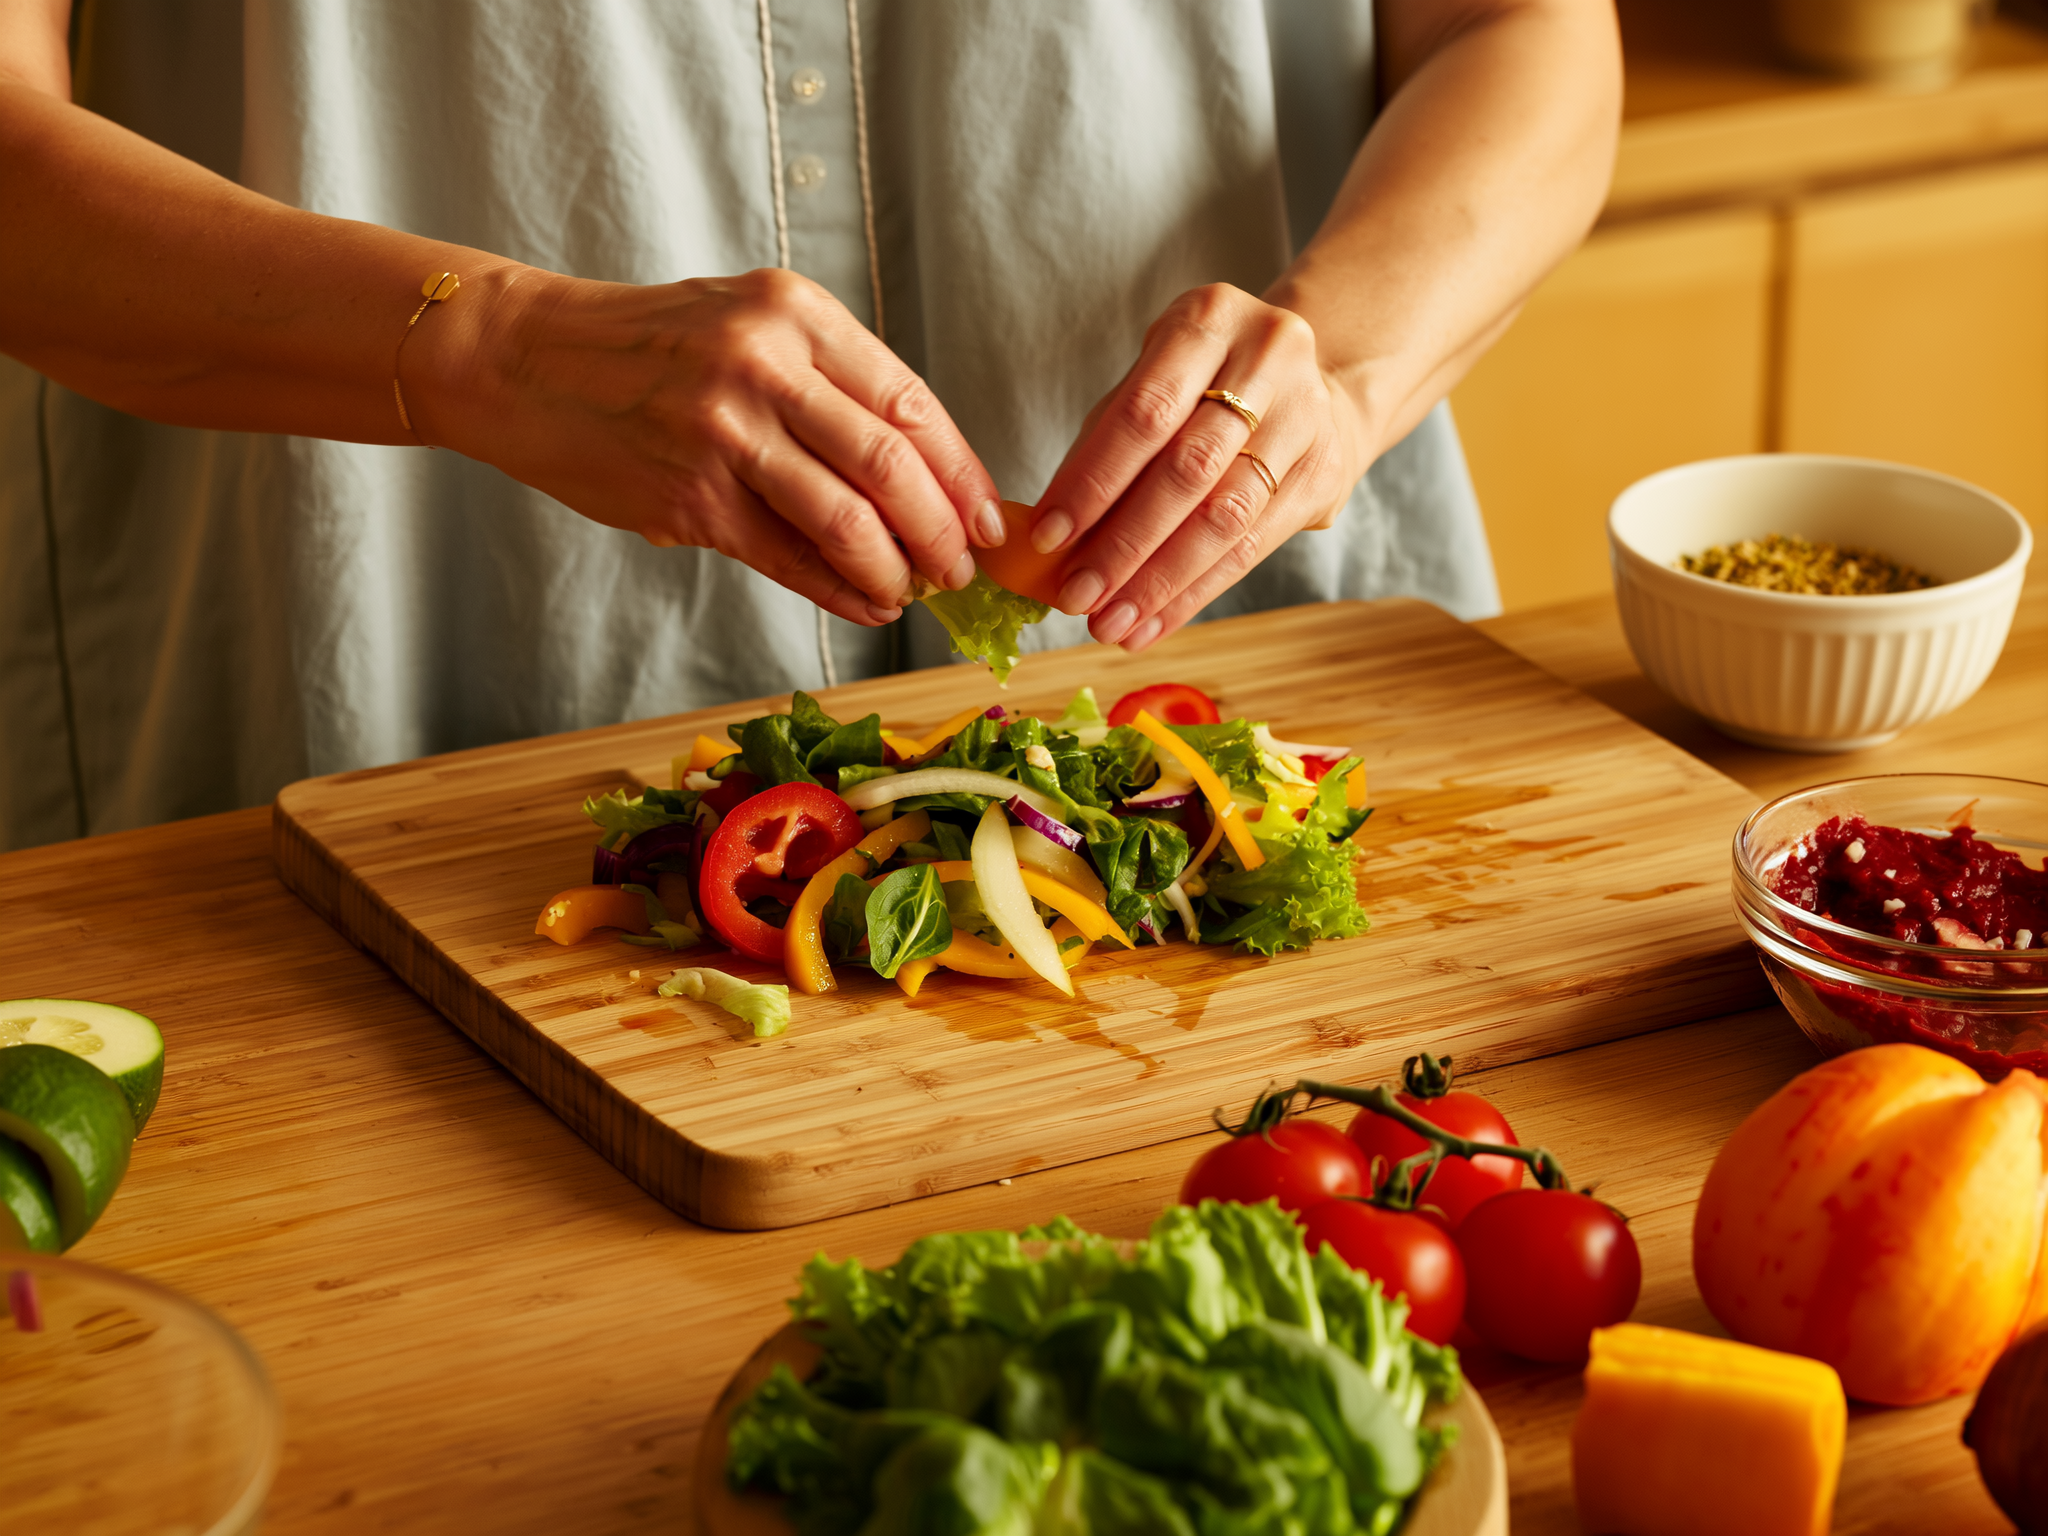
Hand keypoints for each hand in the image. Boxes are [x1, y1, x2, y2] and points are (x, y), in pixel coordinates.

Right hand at [423, 266, 1007, 625]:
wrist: (523, 361)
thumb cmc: (647, 349)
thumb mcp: (747, 326)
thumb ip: (829, 385)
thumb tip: (926, 472)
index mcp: (793, 313)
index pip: (909, 401)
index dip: (961, 471)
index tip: (989, 516)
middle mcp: (763, 364)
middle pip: (892, 463)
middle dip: (943, 529)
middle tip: (962, 568)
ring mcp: (723, 432)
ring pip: (848, 519)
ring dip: (897, 569)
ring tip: (915, 591)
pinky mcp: (689, 497)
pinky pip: (789, 558)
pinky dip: (841, 590)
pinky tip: (866, 604)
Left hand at [1026, 284, 1374, 649]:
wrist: (1310, 384)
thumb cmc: (1200, 389)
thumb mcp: (1149, 388)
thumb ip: (1100, 451)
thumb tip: (1047, 541)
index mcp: (1210, 320)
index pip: (1144, 411)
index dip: (1093, 480)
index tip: (1048, 538)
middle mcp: (1269, 358)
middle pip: (1189, 469)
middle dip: (1124, 544)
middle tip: (1076, 597)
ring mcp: (1307, 416)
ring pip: (1225, 516)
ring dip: (1158, 582)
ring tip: (1110, 624)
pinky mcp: (1324, 474)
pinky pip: (1251, 548)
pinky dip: (1192, 594)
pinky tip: (1150, 625)